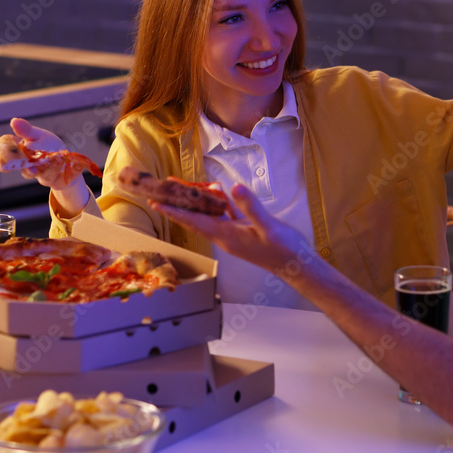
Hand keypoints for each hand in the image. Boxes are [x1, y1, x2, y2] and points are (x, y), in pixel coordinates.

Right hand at [8, 117, 79, 190]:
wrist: (66, 160)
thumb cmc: (48, 147)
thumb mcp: (38, 136)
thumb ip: (27, 131)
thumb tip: (14, 121)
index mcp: (23, 160)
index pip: (9, 162)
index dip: (6, 161)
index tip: (3, 161)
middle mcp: (33, 170)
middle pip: (27, 172)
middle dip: (29, 167)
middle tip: (32, 163)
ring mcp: (47, 177)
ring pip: (47, 176)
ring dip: (53, 167)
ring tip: (58, 157)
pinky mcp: (63, 180)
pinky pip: (69, 177)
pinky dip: (75, 170)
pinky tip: (81, 164)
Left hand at [150, 184, 316, 277]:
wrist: (297, 265)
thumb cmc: (284, 249)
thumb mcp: (268, 227)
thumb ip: (251, 207)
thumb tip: (234, 187)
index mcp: (227, 236)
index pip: (194, 221)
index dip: (174, 211)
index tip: (156, 202)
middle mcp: (225, 236)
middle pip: (195, 218)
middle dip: (178, 204)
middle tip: (163, 188)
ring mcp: (234, 234)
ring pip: (208, 215)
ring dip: (195, 202)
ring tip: (182, 187)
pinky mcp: (243, 231)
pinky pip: (225, 214)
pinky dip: (218, 202)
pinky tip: (217, 191)